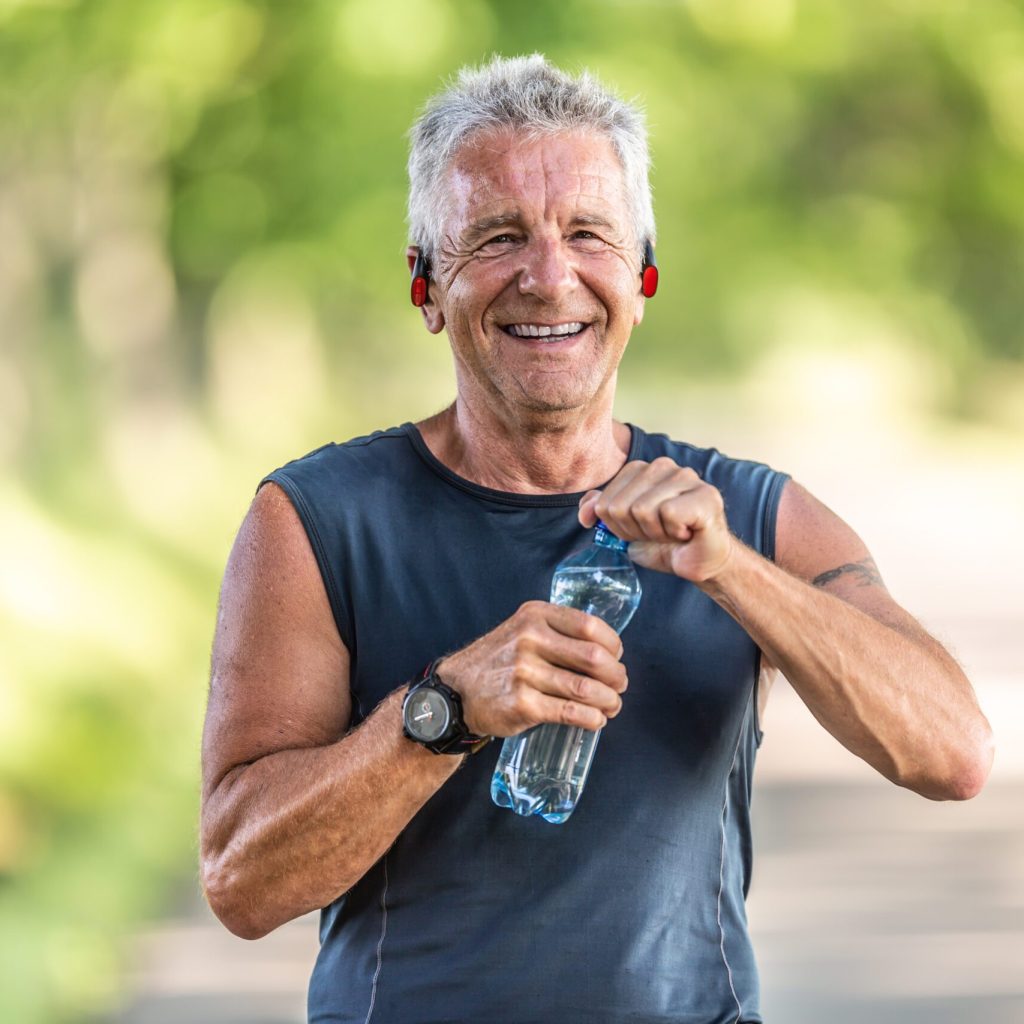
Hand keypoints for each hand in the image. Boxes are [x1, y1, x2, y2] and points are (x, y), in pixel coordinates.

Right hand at [435, 601, 627, 736]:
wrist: (456, 692)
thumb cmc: (498, 661)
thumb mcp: (522, 629)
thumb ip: (558, 632)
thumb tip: (606, 652)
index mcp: (535, 615)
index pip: (591, 627)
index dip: (613, 646)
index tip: (616, 657)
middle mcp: (530, 639)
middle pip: (595, 658)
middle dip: (616, 676)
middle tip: (619, 685)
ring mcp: (525, 673)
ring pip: (587, 689)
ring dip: (609, 700)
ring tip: (612, 705)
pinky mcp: (522, 704)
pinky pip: (571, 713)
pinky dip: (592, 719)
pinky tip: (596, 720)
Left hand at [578, 458, 734, 582]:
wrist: (697, 561)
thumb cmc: (663, 542)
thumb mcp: (623, 528)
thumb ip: (601, 511)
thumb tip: (587, 511)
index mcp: (640, 470)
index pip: (606, 501)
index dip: (619, 526)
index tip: (641, 529)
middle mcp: (663, 466)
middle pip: (621, 506)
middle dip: (635, 531)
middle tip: (658, 533)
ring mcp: (687, 477)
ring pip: (643, 510)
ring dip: (655, 533)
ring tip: (673, 533)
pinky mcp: (705, 494)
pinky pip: (669, 514)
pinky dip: (674, 532)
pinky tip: (687, 532)